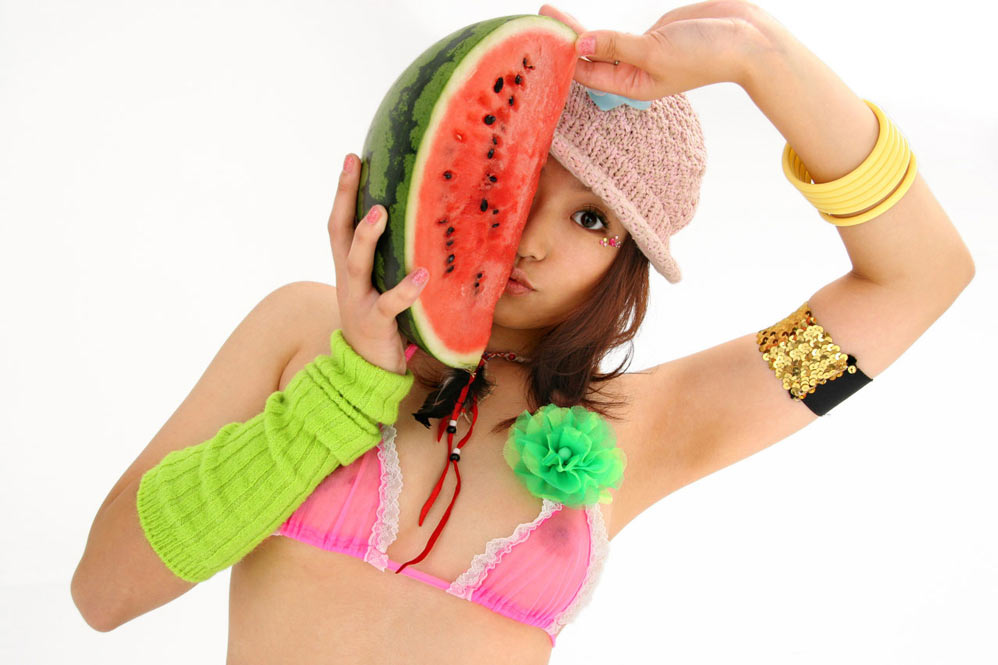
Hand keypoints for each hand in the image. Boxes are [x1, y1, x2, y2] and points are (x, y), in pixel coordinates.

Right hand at [328, 153, 428, 375]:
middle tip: (355, 168)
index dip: (343, 191)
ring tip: (380, 212)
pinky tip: (423, 275)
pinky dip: (405, 289)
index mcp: (349, 268)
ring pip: (357, 263)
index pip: (340, 222)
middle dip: (345, 199)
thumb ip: (390, 260)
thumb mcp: (381, 285)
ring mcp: (357, 301)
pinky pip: (389, 304)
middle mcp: (348, 280)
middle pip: (340, 233)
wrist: (367, 370)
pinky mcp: (374, 323)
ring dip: (367, 236)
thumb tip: (422, 224)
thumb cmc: (381, 321)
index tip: (351, 157)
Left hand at [539, 1, 777, 98]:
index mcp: (632, 85)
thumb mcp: (654, 50)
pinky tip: (581, 21)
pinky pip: (617, 32)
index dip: (563, 57)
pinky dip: (599, 26)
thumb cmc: (705, 53)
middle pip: (590, 56)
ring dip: (578, 29)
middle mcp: (633, 73)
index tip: (541, 39)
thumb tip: (580, 43)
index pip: (587, 74)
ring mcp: (641, 53)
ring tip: (552, 14)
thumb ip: (616, 45)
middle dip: (565, 38)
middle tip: (540, 18)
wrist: (746, 38)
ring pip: (601, 42)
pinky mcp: (651, 35)